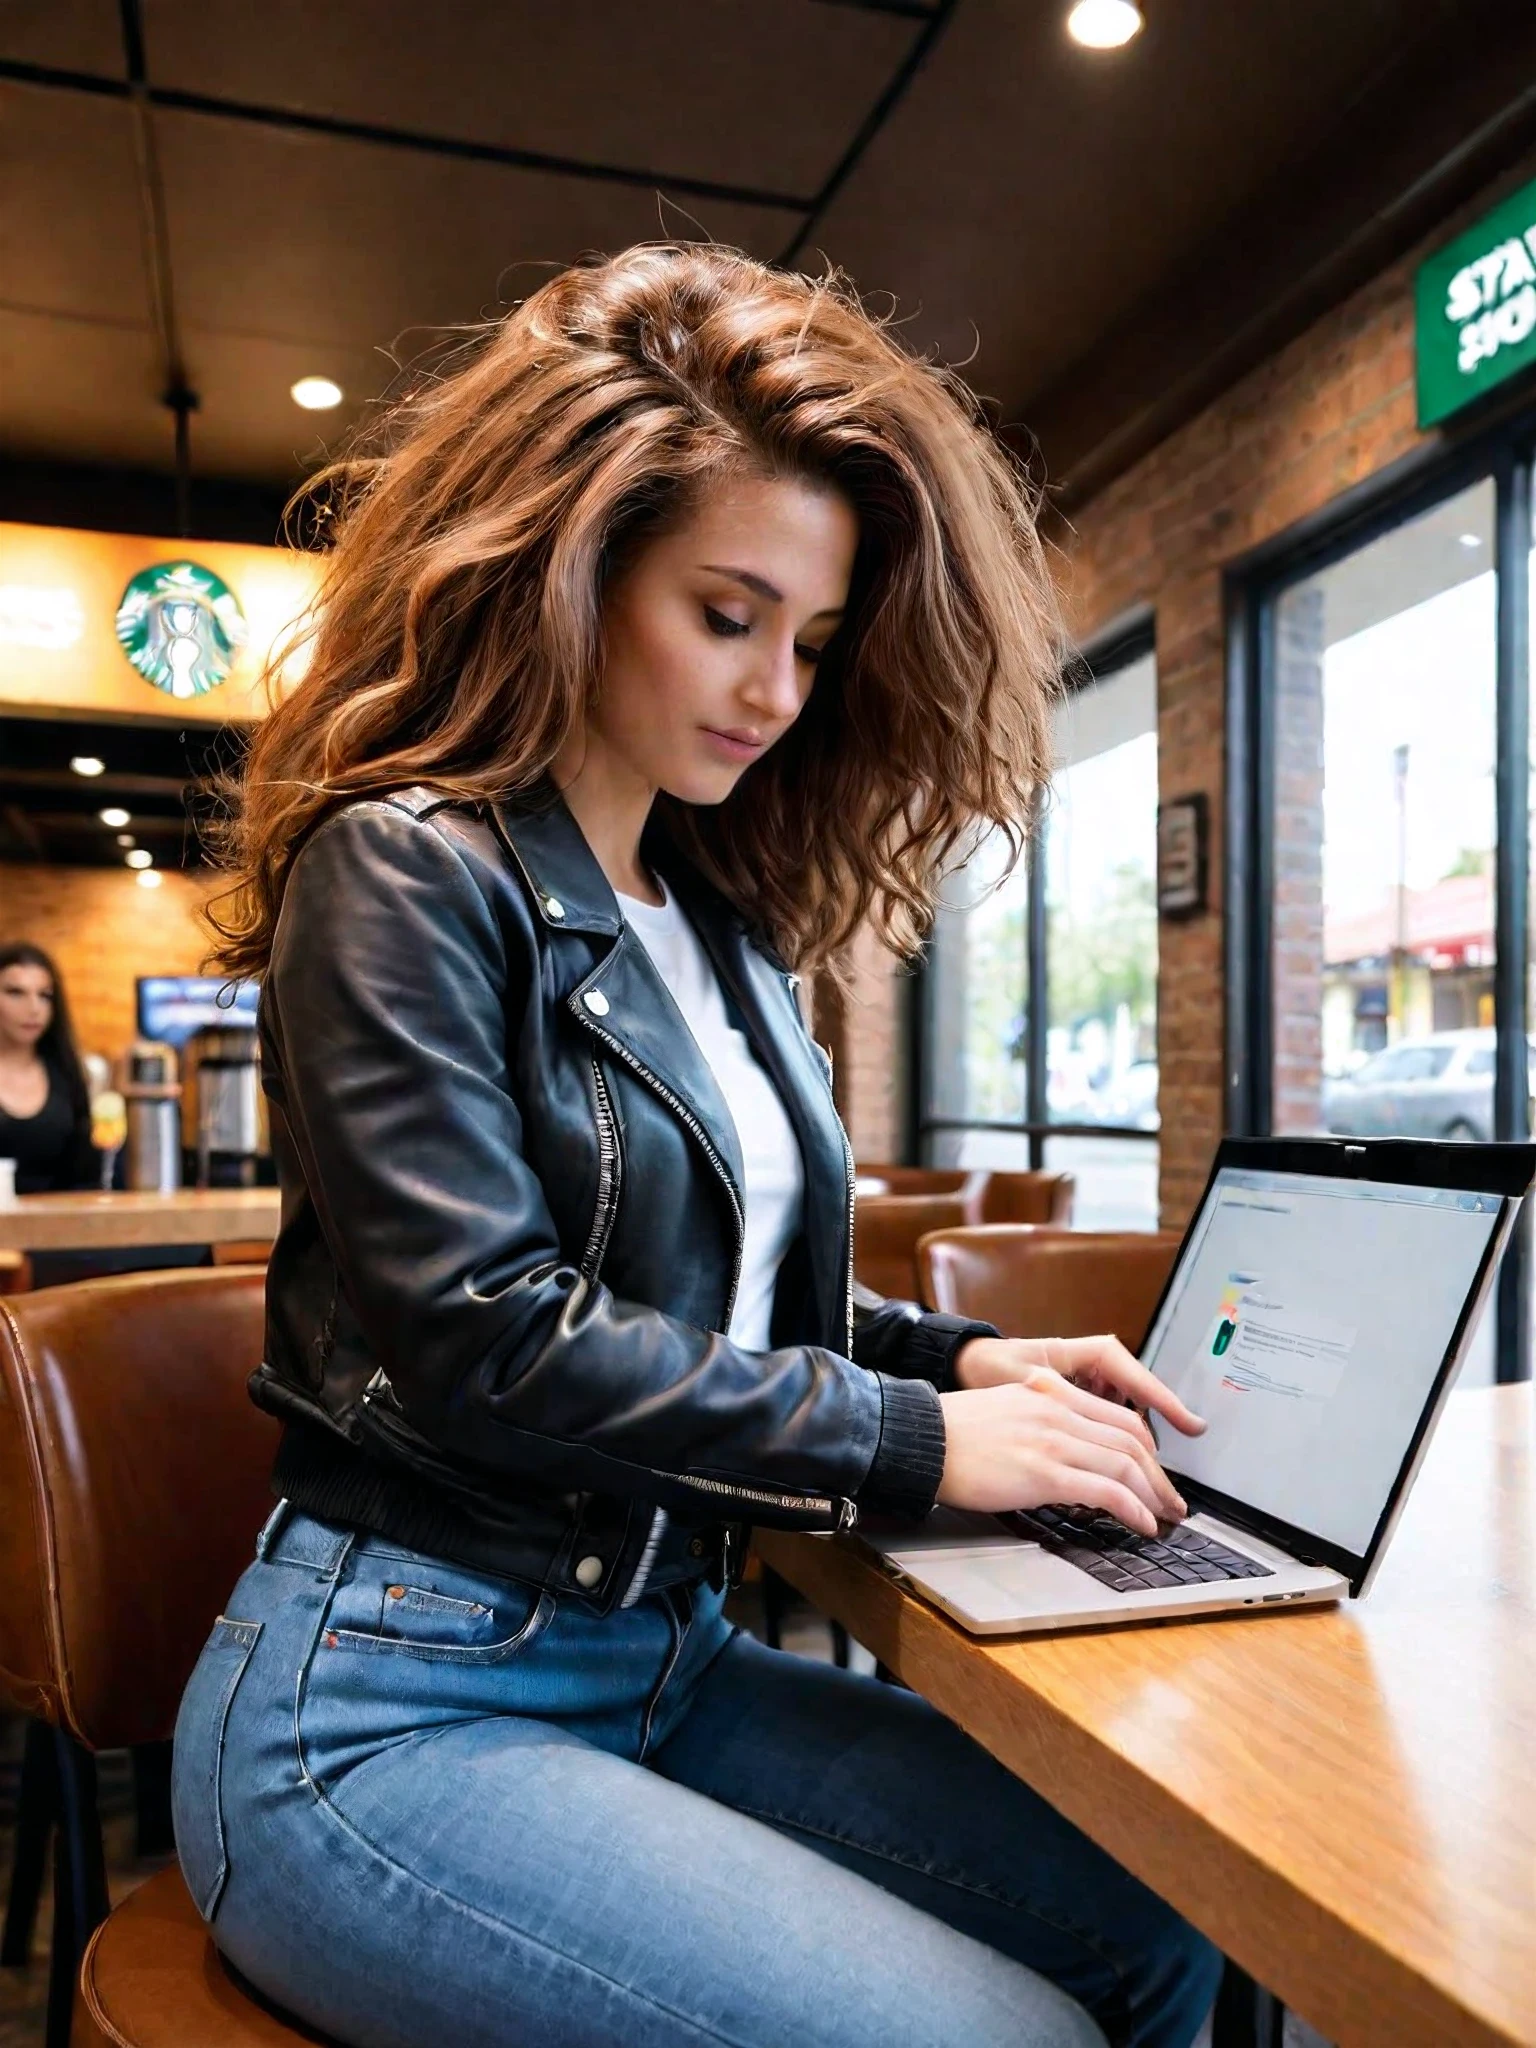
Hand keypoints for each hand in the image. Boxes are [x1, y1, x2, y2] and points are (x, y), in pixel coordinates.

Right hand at [937, 1338, 1205, 1535]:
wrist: (921, 1438)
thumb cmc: (953, 1432)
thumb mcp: (1006, 1407)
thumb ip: (1040, 1418)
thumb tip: (1064, 1450)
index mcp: (1051, 1391)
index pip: (1119, 1416)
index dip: (1149, 1448)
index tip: (1155, 1472)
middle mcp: (1059, 1409)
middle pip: (1133, 1439)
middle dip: (1160, 1475)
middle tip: (1173, 1500)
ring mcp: (1054, 1439)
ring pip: (1127, 1464)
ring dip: (1155, 1494)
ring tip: (1165, 1516)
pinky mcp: (1045, 1472)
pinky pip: (1107, 1490)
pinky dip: (1134, 1509)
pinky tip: (1143, 1524)